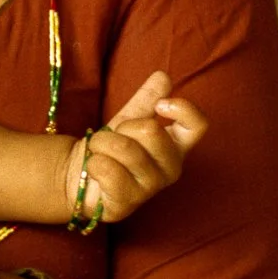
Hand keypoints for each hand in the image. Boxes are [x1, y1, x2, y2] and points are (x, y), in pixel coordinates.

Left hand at [65, 70, 208, 221]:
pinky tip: (95, 171)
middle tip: (113, 137)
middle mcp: (170, 167)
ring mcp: (151, 188)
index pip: (198, 125)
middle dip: (121, 127)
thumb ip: (147, 100)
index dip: (181, 109)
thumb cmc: (111, 149)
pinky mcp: (128, 202)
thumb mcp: (129, 119)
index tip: (159, 105)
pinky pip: (108, 169)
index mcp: (175, 145)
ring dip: (101, 143)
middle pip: (151, 130)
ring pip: (125, 148)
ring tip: (99, 152)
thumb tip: (163, 76)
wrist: (79, 177)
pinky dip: (94, 163)